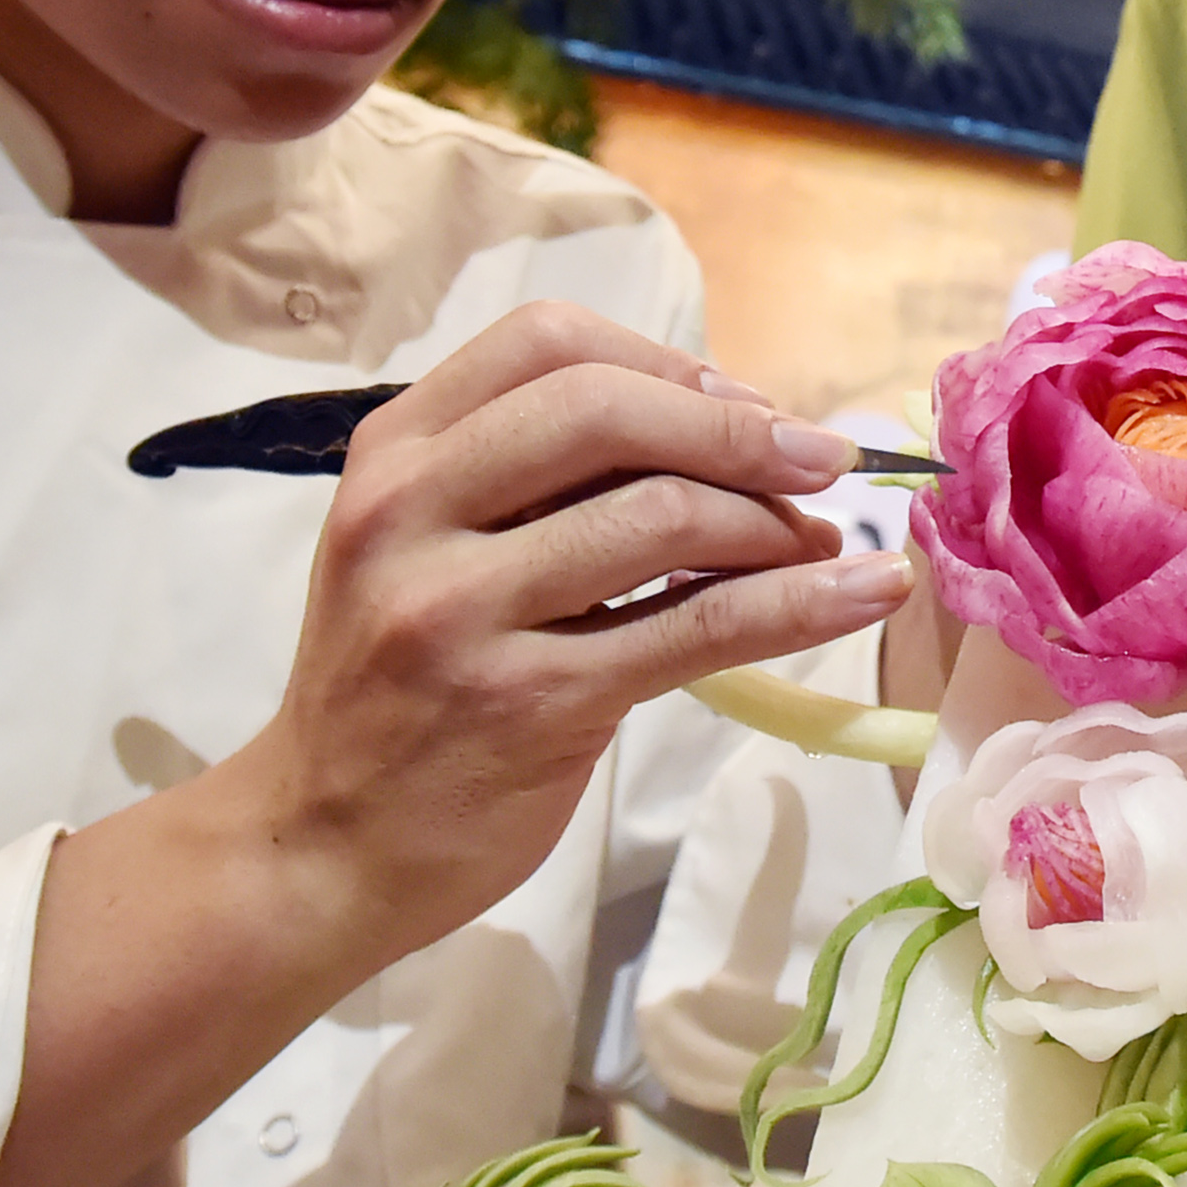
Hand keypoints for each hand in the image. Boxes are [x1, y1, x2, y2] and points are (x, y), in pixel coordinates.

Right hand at [232, 301, 915, 969]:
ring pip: (661, 515)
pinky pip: (697, 628)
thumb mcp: (429, 547)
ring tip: (824, 545)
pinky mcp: (530, 704)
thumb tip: (738, 425)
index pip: (547, 343)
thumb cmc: (401, 686)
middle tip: (823, 463)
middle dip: (741, 429)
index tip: (745, 404)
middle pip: (609, 410)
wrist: (322, 844)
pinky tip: (863, 592)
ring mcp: (461, 611)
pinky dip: (801, 603)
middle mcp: (411, 514)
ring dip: (776, 523)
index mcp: (395, 454)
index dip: (668, 362)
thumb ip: (540, 479)